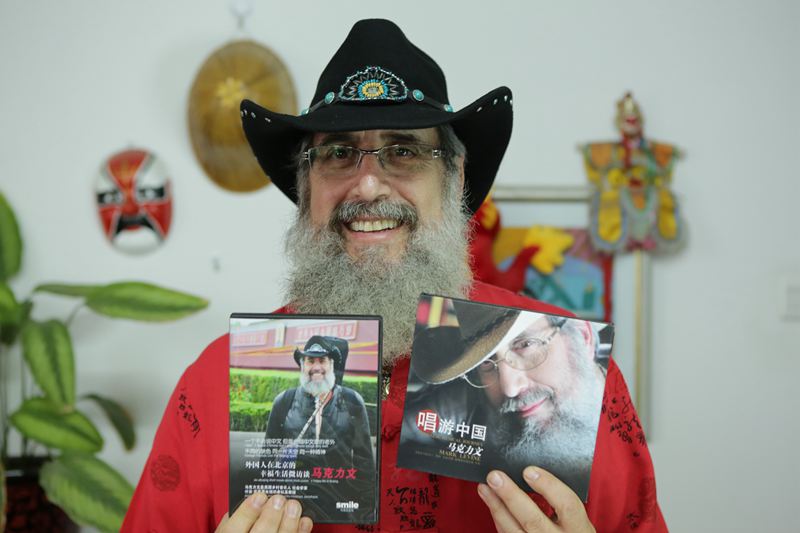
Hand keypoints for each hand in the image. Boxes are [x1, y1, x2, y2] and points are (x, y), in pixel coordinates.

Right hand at [215, 493, 312, 532]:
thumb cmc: (242, 532)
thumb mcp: (230, 526)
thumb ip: (238, 514)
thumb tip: (255, 498)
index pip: (233, 529)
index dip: (247, 512)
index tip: (259, 496)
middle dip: (271, 515)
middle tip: (279, 499)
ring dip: (289, 523)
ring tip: (293, 506)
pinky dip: (301, 532)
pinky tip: (303, 521)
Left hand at [477, 467, 593, 532]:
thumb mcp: (577, 521)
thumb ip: (560, 501)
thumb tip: (531, 471)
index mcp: (579, 529)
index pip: (567, 505)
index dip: (548, 486)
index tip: (529, 470)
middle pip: (533, 520)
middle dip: (511, 496)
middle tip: (495, 476)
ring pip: (514, 531)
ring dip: (497, 507)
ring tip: (485, 488)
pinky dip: (500, 520)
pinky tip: (493, 505)